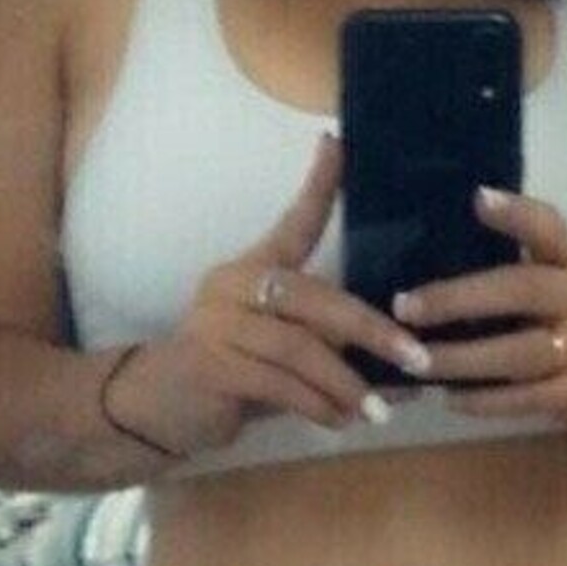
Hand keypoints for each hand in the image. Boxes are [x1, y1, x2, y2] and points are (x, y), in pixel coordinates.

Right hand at [120, 134, 431, 455]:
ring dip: (345, 383)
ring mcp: (217, 323)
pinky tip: (338, 422)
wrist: (152, 409)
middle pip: (313, 297)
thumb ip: (326, 347)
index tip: (337, 143)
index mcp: (252, 270)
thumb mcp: (279, 353)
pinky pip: (279, 384)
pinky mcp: (210, 365)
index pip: (291, 223)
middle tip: (414, 358)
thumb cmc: (227, 374)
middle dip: (371, 330)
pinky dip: (316, 405)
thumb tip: (396, 357)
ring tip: (376, 411)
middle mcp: (232, 285)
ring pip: (299, 347)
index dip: (317, 186)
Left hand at [392, 185, 566, 428]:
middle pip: (523, 290)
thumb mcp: (565, 273)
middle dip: (459, 299)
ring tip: (414, 361)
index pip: (551, 229)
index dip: (517, 214)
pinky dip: (485, 401)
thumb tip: (443, 236)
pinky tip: (448, 396)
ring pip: (520, 353)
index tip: (477, 199)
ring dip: (462, 359)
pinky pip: (527, 398)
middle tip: (404, 306)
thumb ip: (521, 255)